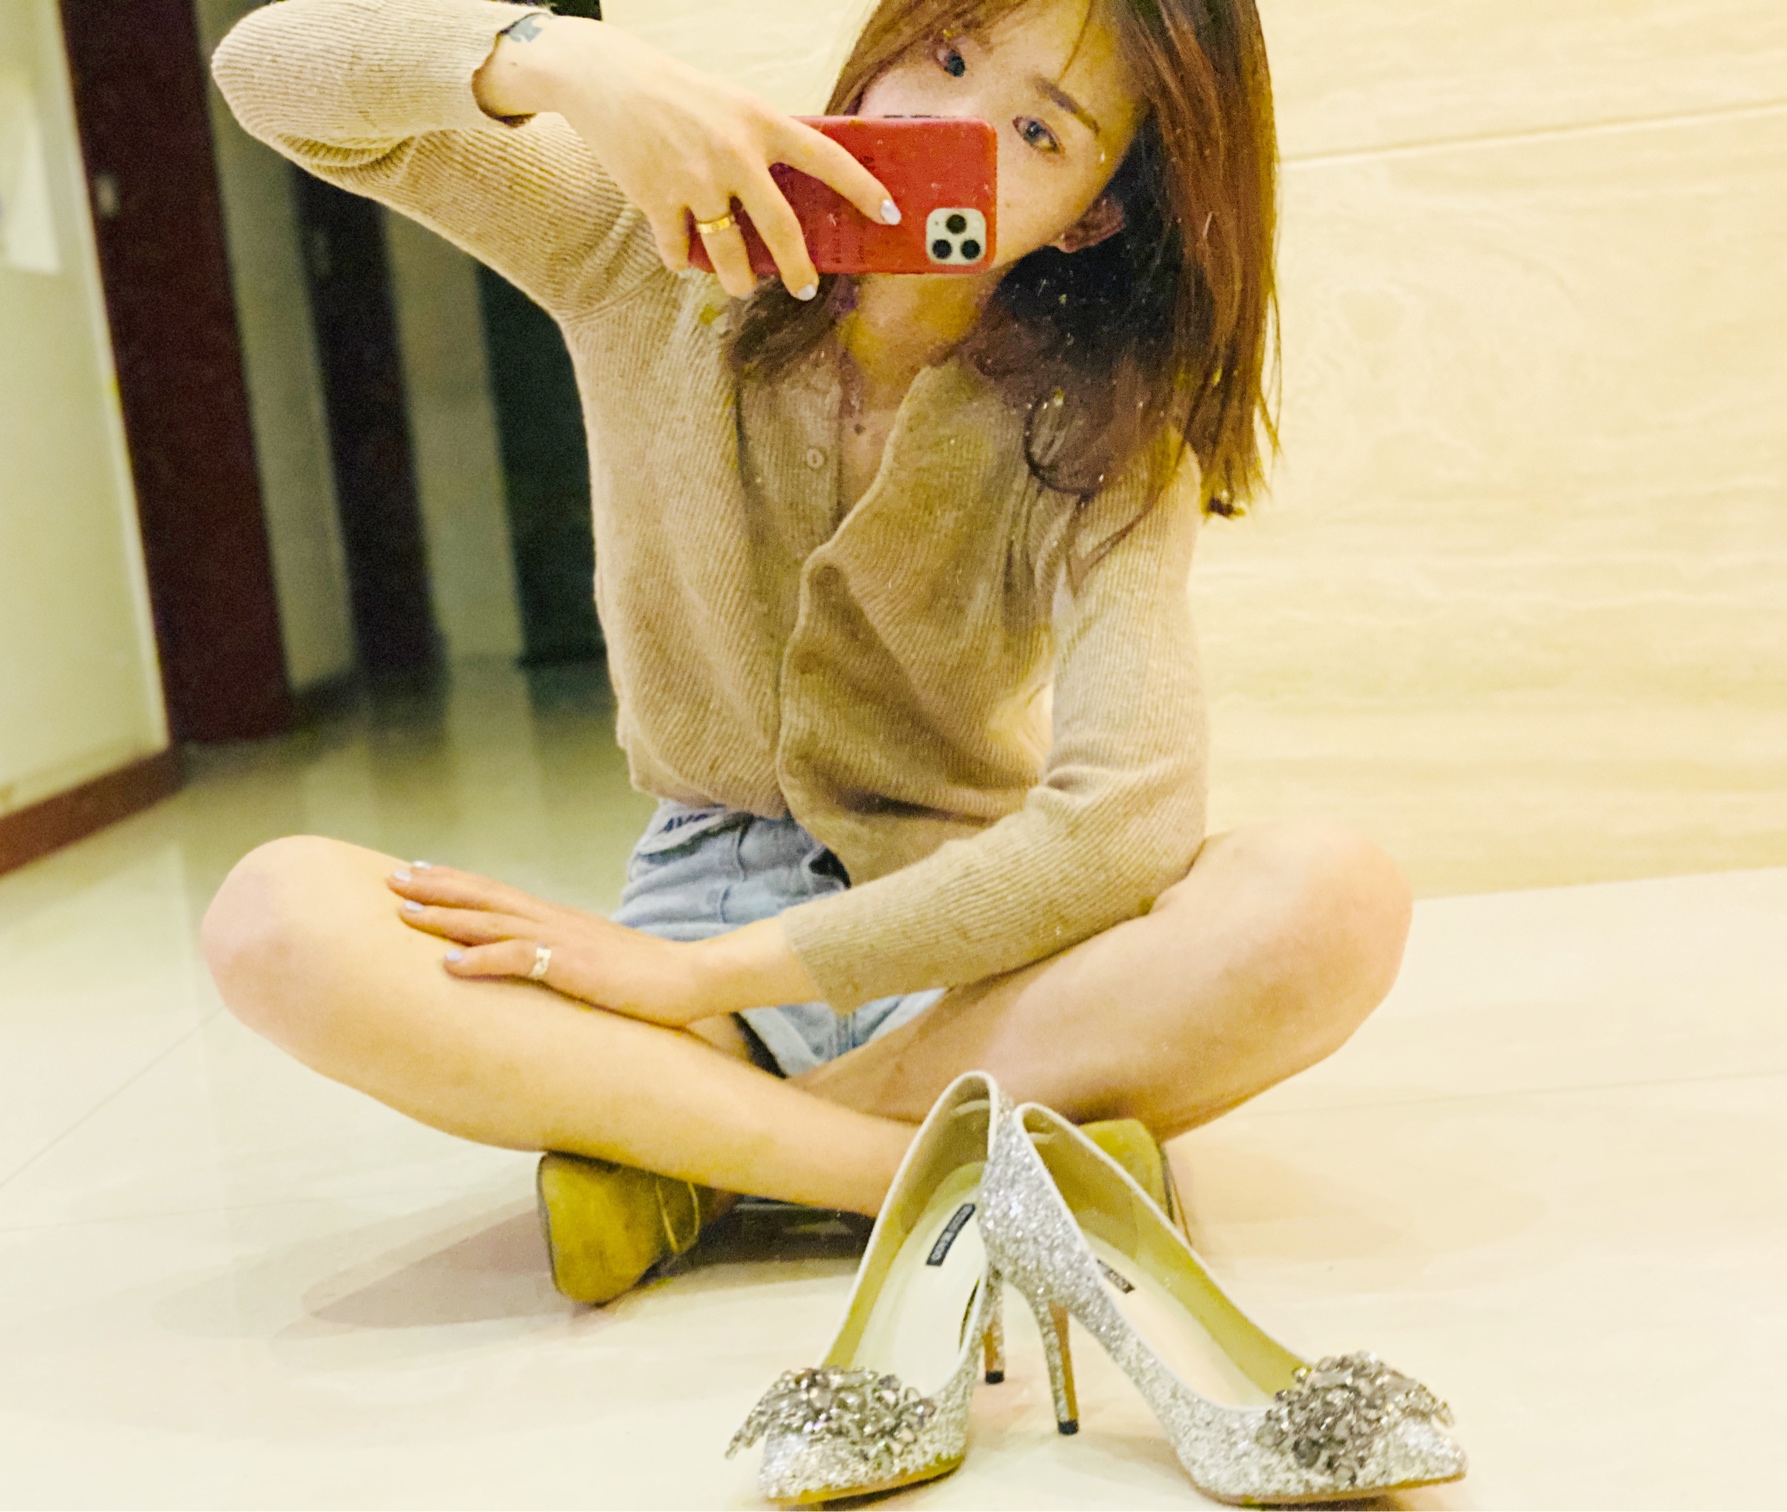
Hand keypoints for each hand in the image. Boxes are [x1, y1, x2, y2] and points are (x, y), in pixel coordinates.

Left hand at [387, 862, 704, 1027]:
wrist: (691, 978)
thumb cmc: (650, 978)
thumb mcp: (599, 962)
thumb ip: (568, 957)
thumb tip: (546, 966)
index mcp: (560, 919)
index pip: (500, 892)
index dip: (458, 882)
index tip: (422, 871)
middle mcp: (555, 920)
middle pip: (486, 896)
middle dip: (437, 887)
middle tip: (394, 878)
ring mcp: (562, 941)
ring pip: (491, 921)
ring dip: (445, 917)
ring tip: (405, 913)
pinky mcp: (570, 967)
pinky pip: (515, 959)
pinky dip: (478, 959)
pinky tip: (447, 964)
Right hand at [472, 14, 899, 299]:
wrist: (609, 80)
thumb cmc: (682, 96)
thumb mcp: (734, 106)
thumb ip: (766, 145)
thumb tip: (799, 198)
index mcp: (761, 122)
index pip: (827, 158)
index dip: (862, 188)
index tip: (888, 213)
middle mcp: (734, 153)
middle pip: (781, 229)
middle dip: (799, 270)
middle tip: (806, 290)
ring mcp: (695, 180)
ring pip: (730, 255)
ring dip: (739, 280)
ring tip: (742, 285)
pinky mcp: (657, 200)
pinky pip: (680, 253)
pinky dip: (683, 261)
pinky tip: (684, 255)